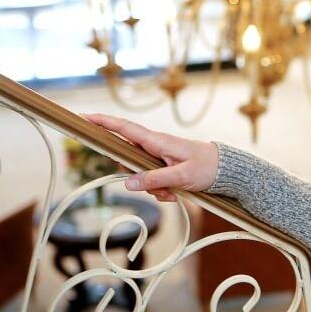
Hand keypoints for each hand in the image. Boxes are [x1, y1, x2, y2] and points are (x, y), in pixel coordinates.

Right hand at [83, 114, 218, 202]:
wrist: (227, 171)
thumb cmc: (208, 167)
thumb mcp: (181, 176)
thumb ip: (154, 179)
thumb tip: (127, 183)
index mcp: (157, 141)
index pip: (124, 128)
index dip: (102, 122)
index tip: (82, 117)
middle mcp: (155, 147)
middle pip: (128, 160)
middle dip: (138, 179)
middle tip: (161, 188)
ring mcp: (159, 157)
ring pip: (141, 175)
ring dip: (154, 188)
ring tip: (174, 191)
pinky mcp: (164, 168)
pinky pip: (153, 182)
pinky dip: (162, 191)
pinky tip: (176, 194)